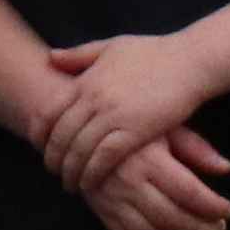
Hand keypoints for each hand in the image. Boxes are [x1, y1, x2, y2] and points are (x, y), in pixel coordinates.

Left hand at [31, 30, 221, 200]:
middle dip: (52, 159)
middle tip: (53, 172)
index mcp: (86, 80)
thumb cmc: (154, 53)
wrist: (190, 62)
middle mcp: (94, 99)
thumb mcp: (112, 46)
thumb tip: (50, 58)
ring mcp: (113, 116)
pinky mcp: (134, 131)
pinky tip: (90, 183)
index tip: (38, 147)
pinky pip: (104, 158)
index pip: (48, 112)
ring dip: (70, 172)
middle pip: (60, 137)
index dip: (38, 134)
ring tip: (70, 183)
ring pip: (79, 151)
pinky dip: (92, 173)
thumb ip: (80, 55)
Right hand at [71, 121, 229, 229]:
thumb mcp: (167, 126)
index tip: (228, 210)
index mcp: (148, 159)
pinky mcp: (100, 208)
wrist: (82, 125)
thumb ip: (197, 148)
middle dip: (200, 228)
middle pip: (171, 218)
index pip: (188, 192)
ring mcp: (111, 198)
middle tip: (218, 228)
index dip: (212, 206)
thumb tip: (226, 168)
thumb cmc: (134, 123)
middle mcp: (128, 182)